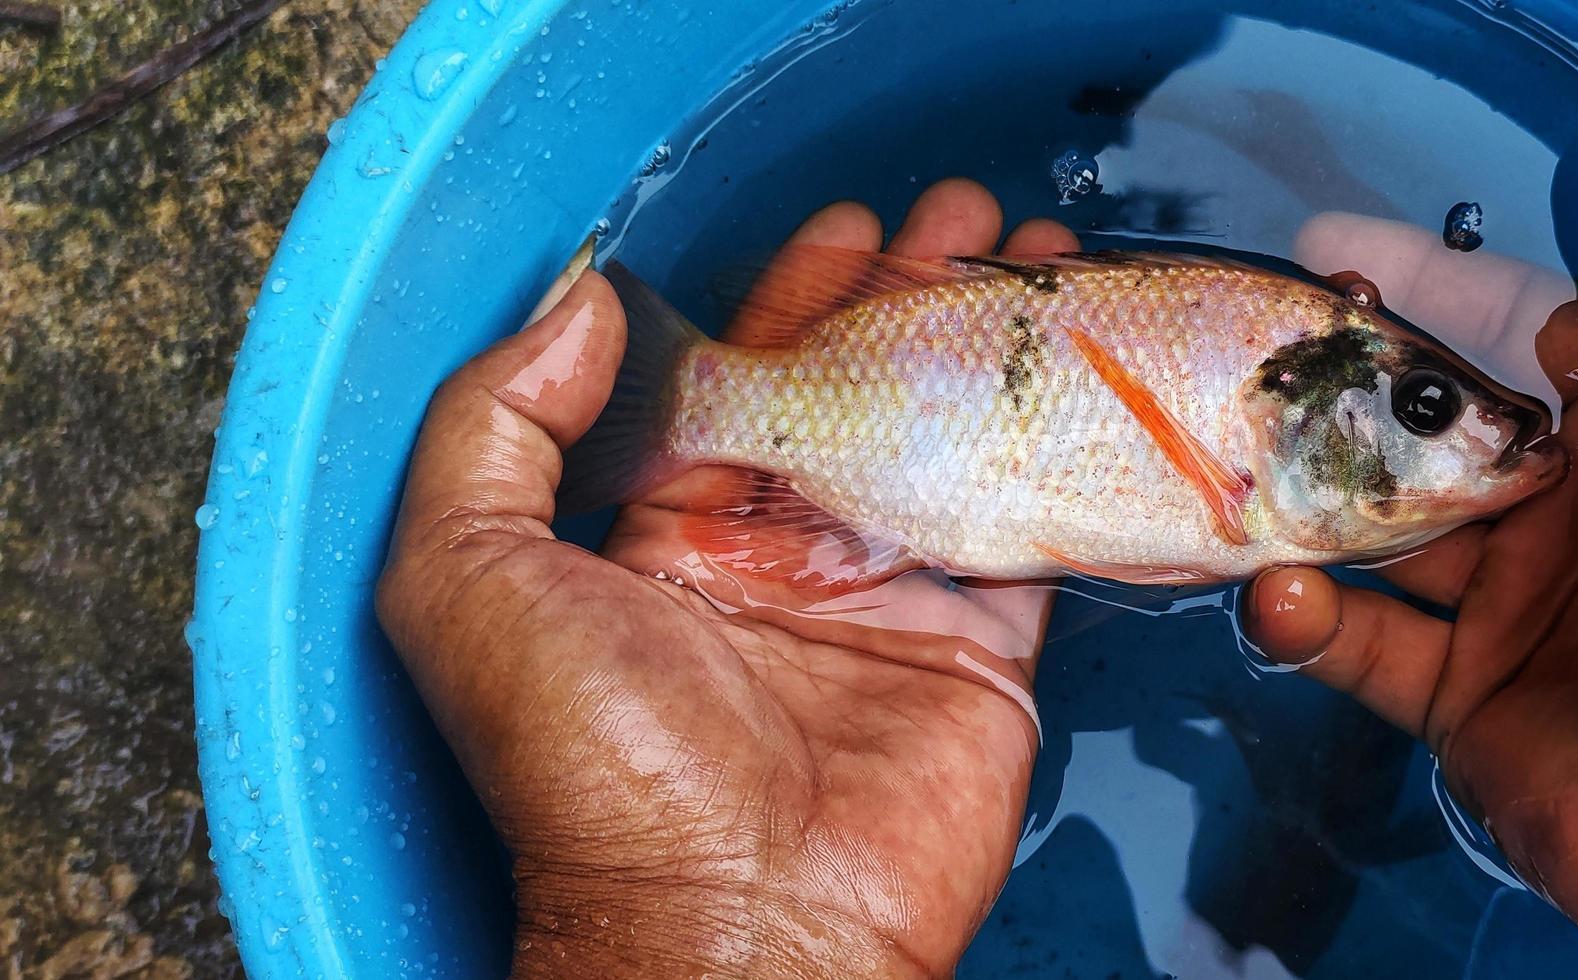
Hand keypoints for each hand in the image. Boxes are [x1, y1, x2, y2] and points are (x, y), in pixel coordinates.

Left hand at [376, 180, 1078, 977]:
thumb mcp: (468, 581)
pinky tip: (1089, 377)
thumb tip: (581, 306)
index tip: (854, 225)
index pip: (742, 378)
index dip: (797, 293)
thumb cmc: (595, 771)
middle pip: (861, 390)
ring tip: (1041, 266)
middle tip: (968, 220)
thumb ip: (496, 430)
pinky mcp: (977, 646)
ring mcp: (885, 598)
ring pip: (952, 436)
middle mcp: (780, 556)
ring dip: (996, 347)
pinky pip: (1029, 526)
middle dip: (913, 296)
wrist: (742, 926)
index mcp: (665, 534)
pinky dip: (1063, 451)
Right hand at [1241, 63, 1577, 975]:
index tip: (1339, 253)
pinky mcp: (1470, 700)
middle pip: (1433, 417)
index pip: (1531, 322)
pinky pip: (1360, 645)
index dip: (1440, 285)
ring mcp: (1524, 604)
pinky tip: (1281, 590)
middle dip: (1345, 382)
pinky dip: (1304, 618)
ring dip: (1306, 496)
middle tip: (1253, 354)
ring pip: (1379, 526)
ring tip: (1241, 467)